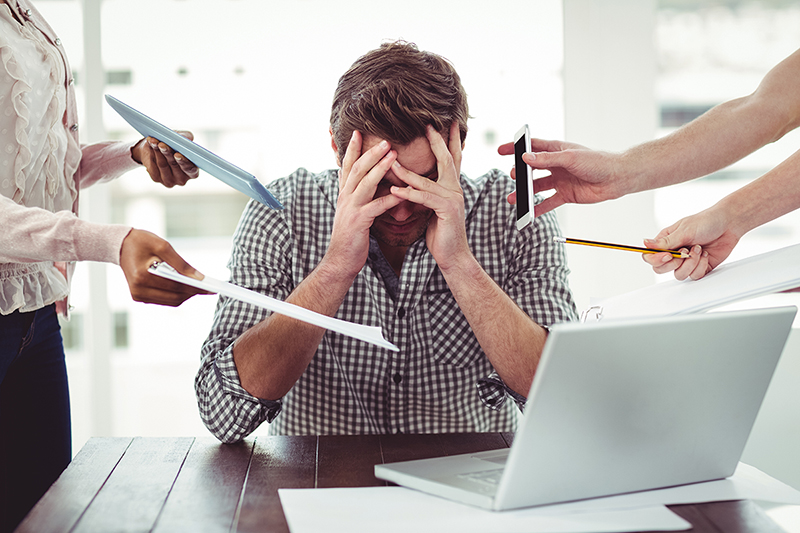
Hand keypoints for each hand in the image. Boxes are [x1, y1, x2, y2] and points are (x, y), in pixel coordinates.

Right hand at [119, 229, 209, 305]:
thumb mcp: (163, 246)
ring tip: (199, 287)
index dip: (195, 287)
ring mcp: (138, 296)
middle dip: (193, 292)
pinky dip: (176, 294)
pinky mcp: (139, 297)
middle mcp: (139, 290)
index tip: (211, 287)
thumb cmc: (142, 242)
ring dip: (186, 295)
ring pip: (171, 301)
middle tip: (209, 288)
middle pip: (175, 297)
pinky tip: (185, 286)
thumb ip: (182, 264)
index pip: (175, 286)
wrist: (121, 245)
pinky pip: (164, 300)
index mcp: (142, 276)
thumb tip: (199, 278)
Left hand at [132, 132, 198, 187]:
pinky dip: (151, 152)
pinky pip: (153, 164)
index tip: (177, 154)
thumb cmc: (174, 145)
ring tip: (153, 140)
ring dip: (157, 151)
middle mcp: (182, 179)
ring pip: (162, 164)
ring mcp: (169, 180)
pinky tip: (150, 144)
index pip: (190, 169)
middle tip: (161, 144)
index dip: (184, 162)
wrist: (158, 150)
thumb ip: (187, 137)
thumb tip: (185, 138)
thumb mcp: (182, 139)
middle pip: (174, 165)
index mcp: (192, 171)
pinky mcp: (156, 178)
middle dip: (167, 153)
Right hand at [326, 131, 401, 276]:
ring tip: (394, 155)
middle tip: (385, 139)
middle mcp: (345, 198)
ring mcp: (351, 209)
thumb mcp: (351, 211)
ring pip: (365, 183)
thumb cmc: (351, 236)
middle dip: (370, 152)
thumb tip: (363, 183)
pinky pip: (376, 207)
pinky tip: (403, 193)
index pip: (348, 166)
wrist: (340, 260)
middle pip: (357, 169)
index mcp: (344, 194)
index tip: (359, 132)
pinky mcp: (359, 222)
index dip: (352, 149)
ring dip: (380, 168)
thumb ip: (357, 196)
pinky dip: (390, 198)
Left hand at [390, 123, 468, 270]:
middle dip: (437, 141)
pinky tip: (395, 190)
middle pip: (447, 159)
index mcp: (452, 187)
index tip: (445, 123)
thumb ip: (426, 193)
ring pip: (427, 180)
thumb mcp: (432, 209)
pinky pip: (424, 198)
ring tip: (391, 161)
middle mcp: (455, 189)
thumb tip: (412, 182)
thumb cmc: (440, 233)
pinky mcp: (446, 210)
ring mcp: (453, 199)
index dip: (449, 140)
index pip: (451, 159)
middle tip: (428, 124)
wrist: (452, 256)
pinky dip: (408, 194)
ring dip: (407, 171)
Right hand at [497, 138, 625, 215]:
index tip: (501, 151)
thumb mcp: (570, 158)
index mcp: (557, 150)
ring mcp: (560, 180)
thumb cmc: (598, 162)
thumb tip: (526, 158)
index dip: (515, 148)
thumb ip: (547, 159)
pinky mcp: (565, 195)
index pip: (531, 147)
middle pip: (531, 169)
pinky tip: (528, 213)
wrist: (616, 178)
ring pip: (537, 187)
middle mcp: (556, 165)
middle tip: (513, 177)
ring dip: (525, 193)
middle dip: (519, 174)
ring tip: (513, 199)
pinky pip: (548, 203)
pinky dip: (538, 208)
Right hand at [641, 207, 739, 280]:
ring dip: (691, 263)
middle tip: (685, 252)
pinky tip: (705, 254)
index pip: (650, 256)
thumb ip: (665, 241)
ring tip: (698, 249)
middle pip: (661, 269)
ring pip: (678, 274)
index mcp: (666, 241)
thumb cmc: (706, 222)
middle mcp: (674, 252)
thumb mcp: (684, 230)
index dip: (656, 259)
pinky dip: (701, 266)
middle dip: (675, 263)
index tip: (668, 255)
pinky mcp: (698, 267)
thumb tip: (645, 244)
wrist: (729, 225)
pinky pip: (694, 276)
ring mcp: (686, 262)